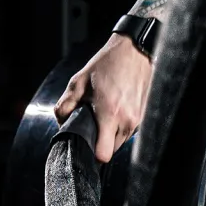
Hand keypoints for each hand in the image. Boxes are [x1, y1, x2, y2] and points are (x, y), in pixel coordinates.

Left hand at [52, 34, 154, 163]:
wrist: (134, 51)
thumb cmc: (107, 64)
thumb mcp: (79, 81)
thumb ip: (65, 105)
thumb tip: (61, 122)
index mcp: (109, 115)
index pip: (104, 155)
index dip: (92, 155)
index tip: (85, 146)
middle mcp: (127, 121)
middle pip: (111, 150)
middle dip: (99, 142)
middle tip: (91, 124)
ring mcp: (138, 120)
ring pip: (121, 142)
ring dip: (111, 135)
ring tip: (103, 115)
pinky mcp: (144, 116)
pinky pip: (129, 131)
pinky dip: (120, 126)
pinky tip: (114, 110)